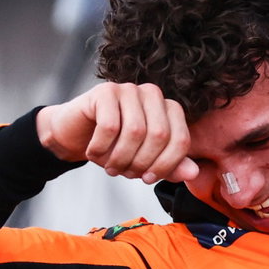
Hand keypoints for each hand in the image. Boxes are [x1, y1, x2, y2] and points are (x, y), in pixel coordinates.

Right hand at [36, 82, 197, 183]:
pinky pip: (109, 126)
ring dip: (120, 158)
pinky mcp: (105, 91)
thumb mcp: (145, 160)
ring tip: (110, 166)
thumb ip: (171, 166)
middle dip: (142, 162)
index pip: (181, 140)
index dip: (166, 165)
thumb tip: (193, 173)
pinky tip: (93, 153)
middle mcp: (152, 95)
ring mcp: (129, 89)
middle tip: (125, 173)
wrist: (75, 135)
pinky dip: (101, 148)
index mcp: (169, 109)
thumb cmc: (114, 146)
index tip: (149, 179)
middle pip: (160, 135)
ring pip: (135, 131)